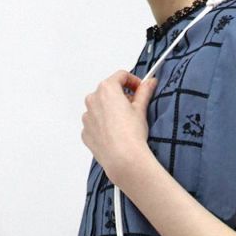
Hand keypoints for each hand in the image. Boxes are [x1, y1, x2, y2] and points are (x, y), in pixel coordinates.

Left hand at [80, 70, 156, 186]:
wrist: (123, 159)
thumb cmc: (131, 134)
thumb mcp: (141, 109)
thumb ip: (144, 91)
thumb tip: (150, 82)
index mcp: (107, 89)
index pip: (121, 76)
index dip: (134, 81)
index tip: (140, 89)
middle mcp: (93, 100)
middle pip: (108, 91)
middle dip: (121, 96)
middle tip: (134, 108)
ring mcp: (87, 117)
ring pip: (100, 107)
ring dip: (111, 110)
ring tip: (124, 123)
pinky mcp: (86, 132)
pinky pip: (95, 123)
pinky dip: (103, 125)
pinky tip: (115, 134)